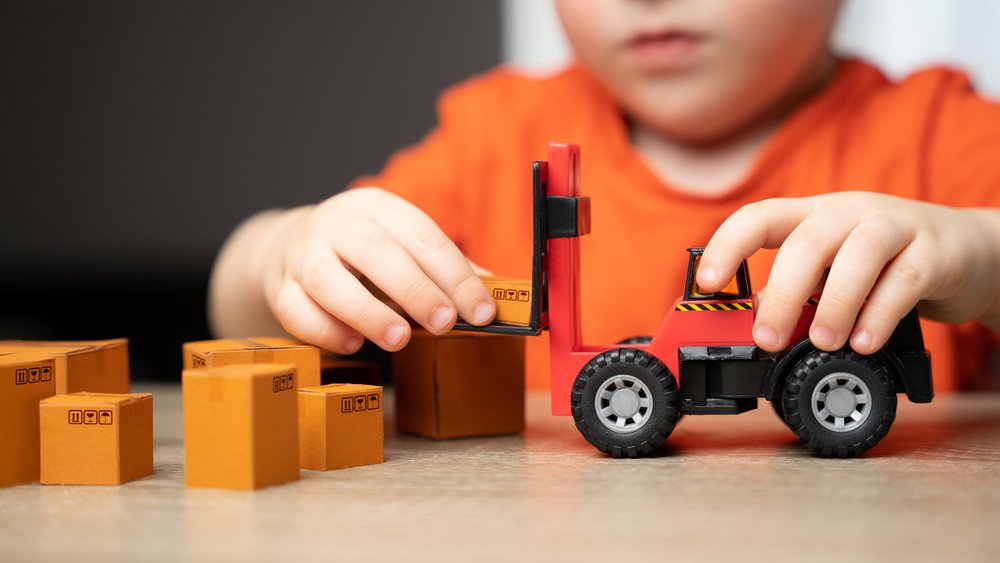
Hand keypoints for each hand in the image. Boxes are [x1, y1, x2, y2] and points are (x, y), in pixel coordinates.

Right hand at [261, 187, 495, 353]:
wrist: (291, 244)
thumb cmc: (365, 252)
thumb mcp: (405, 245)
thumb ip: (445, 270)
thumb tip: (493, 296)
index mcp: (380, 208)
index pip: (423, 237)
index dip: (456, 275)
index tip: (481, 311)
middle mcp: (338, 225)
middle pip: (376, 253)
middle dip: (415, 289)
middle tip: (444, 322)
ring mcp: (303, 256)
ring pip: (329, 281)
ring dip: (367, 312)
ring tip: (398, 339)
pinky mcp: (280, 288)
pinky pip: (295, 310)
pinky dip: (324, 330)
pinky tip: (352, 343)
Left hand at [696, 192, 999, 353]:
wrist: (968, 251)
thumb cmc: (884, 263)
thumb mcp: (831, 272)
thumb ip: (794, 294)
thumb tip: (748, 327)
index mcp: (813, 215)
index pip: (760, 216)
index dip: (728, 245)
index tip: (706, 281)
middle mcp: (849, 213)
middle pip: (807, 241)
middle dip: (782, 293)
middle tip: (766, 339)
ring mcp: (895, 227)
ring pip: (857, 255)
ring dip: (834, 304)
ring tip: (821, 342)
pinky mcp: (934, 252)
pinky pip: (904, 280)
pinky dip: (879, 315)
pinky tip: (863, 343)